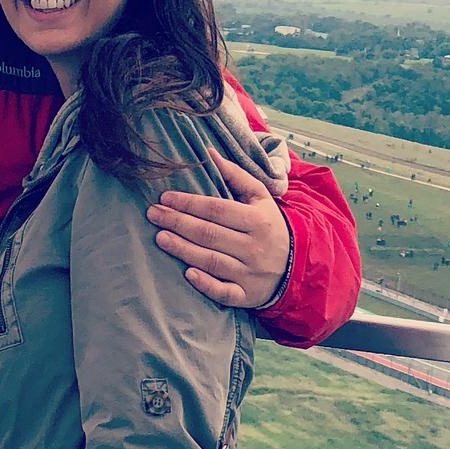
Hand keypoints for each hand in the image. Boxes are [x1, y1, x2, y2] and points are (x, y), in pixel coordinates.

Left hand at [148, 151, 291, 310]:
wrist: (297, 265)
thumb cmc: (269, 226)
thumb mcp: (260, 197)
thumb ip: (235, 175)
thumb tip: (208, 153)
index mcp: (257, 220)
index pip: (217, 209)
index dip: (189, 203)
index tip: (165, 198)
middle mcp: (254, 247)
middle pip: (209, 233)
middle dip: (178, 222)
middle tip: (153, 214)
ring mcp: (250, 273)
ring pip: (212, 261)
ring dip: (183, 250)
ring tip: (160, 237)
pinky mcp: (246, 295)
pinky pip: (224, 292)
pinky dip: (206, 284)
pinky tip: (187, 274)